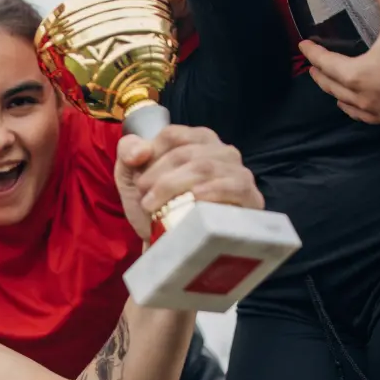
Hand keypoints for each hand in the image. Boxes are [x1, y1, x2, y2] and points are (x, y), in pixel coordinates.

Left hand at [114, 126, 261, 240]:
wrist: (173, 243)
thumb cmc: (157, 203)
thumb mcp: (132, 174)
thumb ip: (128, 151)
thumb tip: (140, 151)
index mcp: (197, 140)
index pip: (174, 135)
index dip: (152, 156)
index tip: (139, 181)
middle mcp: (222, 151)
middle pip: (187, 153)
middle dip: (160, 177)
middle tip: (144, 199)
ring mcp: (239, 173)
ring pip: (206, 167)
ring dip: (175, 185)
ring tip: (156, 207)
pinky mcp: (251, 197)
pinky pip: (234, 186)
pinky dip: (210, 192)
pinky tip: (193, 201)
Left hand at [299, 0, 379, 136]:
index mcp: (360, 76)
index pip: (325, 66)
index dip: (313, 54)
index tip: (305, 46)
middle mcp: (369, 101)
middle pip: (335, 92)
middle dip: (323, 78)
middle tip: (316, 67)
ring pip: (356, 112)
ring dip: (345, 100)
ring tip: (340, 89)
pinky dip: (379, 121)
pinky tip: (379, 118)